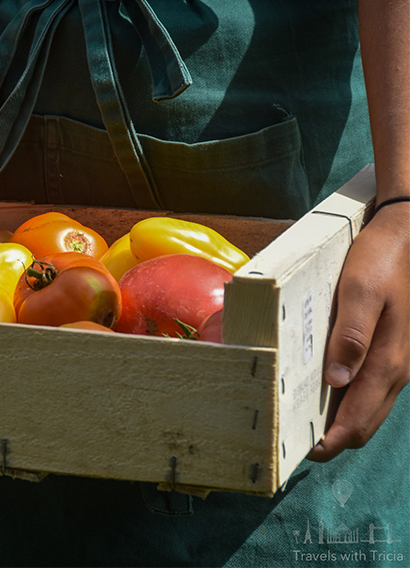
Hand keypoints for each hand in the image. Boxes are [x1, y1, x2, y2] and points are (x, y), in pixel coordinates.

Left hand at [308, 202, 409, 460]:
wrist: (405, 235)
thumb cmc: (381, 261)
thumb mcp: (360, 292)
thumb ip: (351, 336)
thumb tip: (336, 381)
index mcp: (388, 362)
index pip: (358, 420)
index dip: (331, 442)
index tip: (300, 454)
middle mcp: (394, 369)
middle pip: (362, 421)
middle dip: (332, 438)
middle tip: (290, 442)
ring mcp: (392, 360)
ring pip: (365, 406)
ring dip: (336, 419)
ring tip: (297, 421)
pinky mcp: (385, 348)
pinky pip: (365, 386)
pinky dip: (343, 398)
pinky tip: (317, 389)